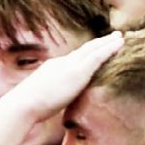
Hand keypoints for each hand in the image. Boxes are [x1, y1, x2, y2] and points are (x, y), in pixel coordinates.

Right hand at [5, 31, 123, 122]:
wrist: (24, 104)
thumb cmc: (27, 107)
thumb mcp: (39, 100)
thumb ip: (47, 99)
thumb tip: (45, 108)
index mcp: (53, 69)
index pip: (73, 59)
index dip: (86, 53)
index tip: (95, 49)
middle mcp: (62, 63)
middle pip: (84, 50)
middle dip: (98, 43)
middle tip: (112, 36)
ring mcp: (70, 66)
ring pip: (93, 49)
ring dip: (107, 42)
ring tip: (120, 37)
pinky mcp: (78, 71)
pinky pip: (98, 56)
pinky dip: (110, 48)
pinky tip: (120, 43)